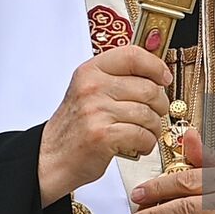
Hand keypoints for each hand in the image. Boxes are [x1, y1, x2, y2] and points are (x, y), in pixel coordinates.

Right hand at [38, 45, 171, 205]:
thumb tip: (157, 71)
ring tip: (147, 132)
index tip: (164, 78)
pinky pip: (142, 135)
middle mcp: (92, 87)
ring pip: (148, 114)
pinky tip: (140, 145)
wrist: (50, 158)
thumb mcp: (89, 91)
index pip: (132, 55)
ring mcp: (96, 111)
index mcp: (90, 70)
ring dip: (155, 127)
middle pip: (147, 88)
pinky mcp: (102, 136)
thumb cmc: (75, 126)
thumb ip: (117, 78)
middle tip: (157, 113)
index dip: (155, 66)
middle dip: (160, 104)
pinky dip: (148, 143)